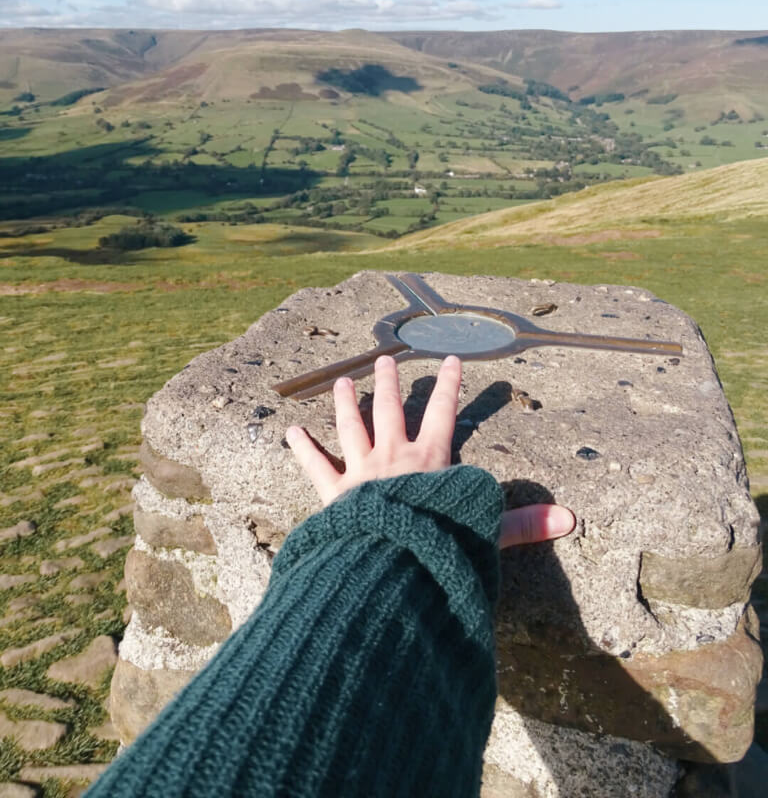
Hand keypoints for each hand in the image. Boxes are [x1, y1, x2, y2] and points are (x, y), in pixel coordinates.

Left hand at [286, 354, 575, 548]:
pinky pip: (316, 467)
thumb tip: (570, 519)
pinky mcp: (335, 495)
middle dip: (390, 384)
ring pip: (352, 428)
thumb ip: (523, 524)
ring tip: (341, 381)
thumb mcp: (483, 531)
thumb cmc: (435, 545)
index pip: (443, 413)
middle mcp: (393, 458)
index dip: (449, 385)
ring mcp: (361, 473)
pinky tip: (290, 431)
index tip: (451, 359)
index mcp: (429, 461)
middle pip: (391, 411)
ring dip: (347, 403)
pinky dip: (302, 449)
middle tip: (386, 360)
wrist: (387, 564)